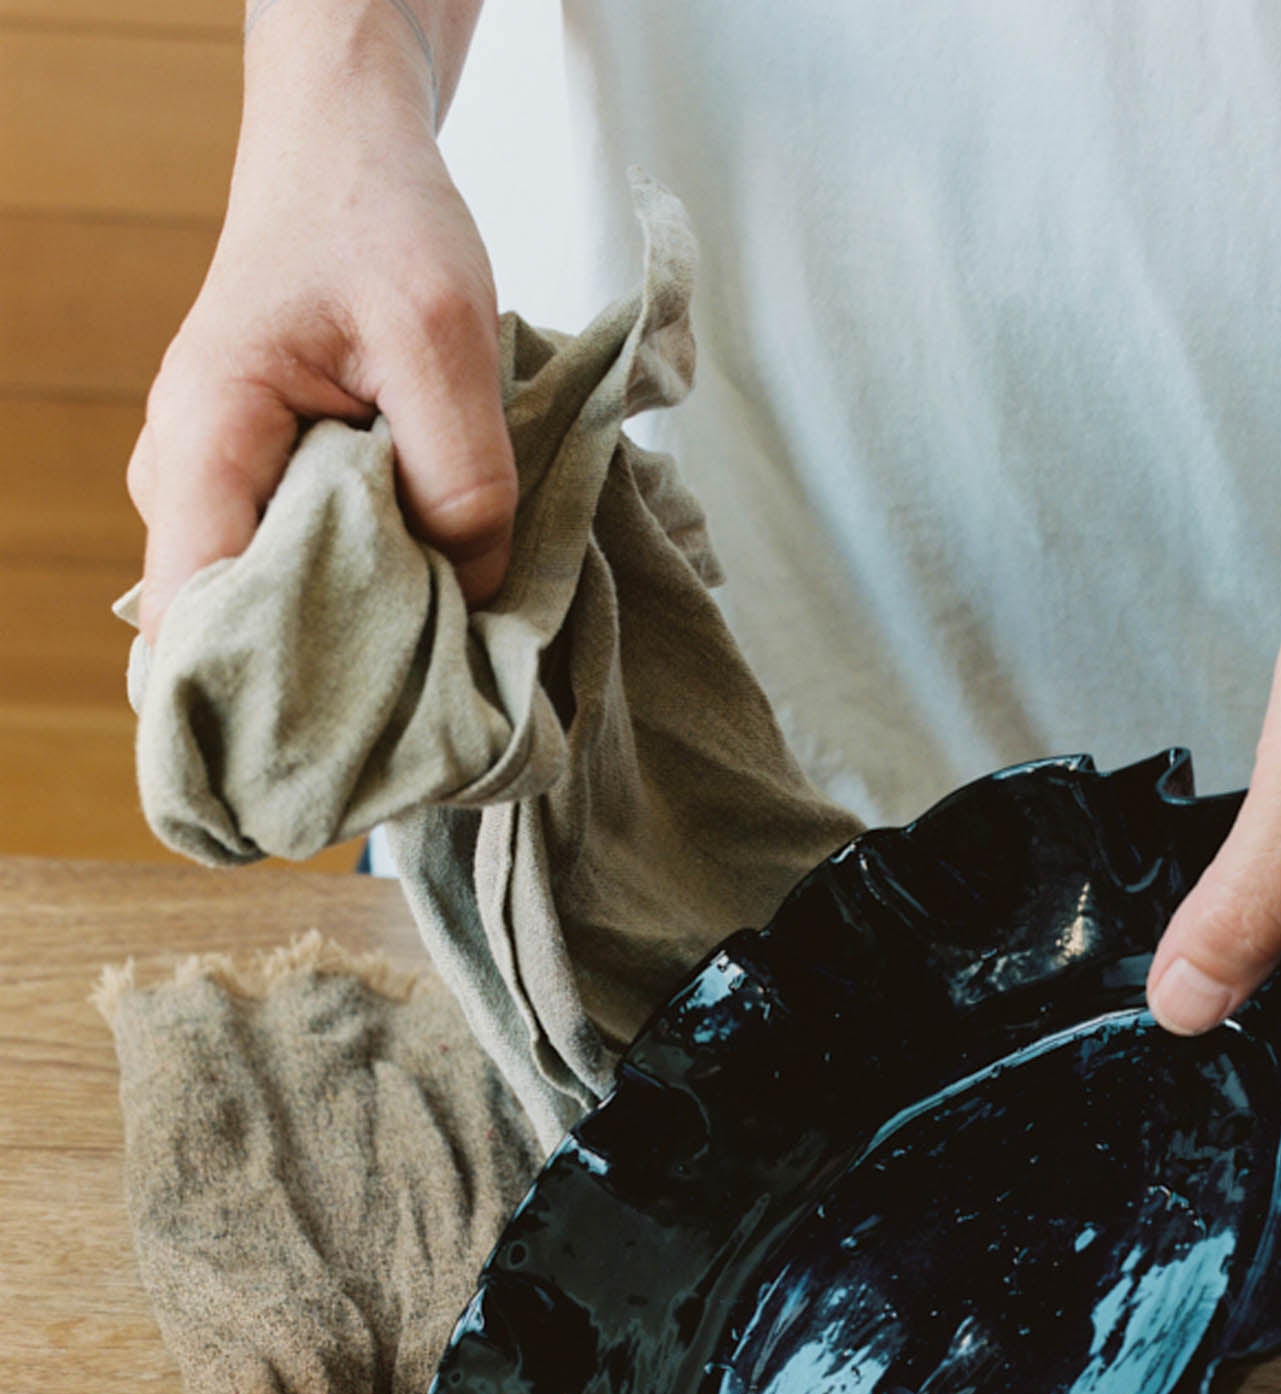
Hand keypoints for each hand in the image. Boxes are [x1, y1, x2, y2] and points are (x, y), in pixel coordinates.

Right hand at [125, 33, 514, 645]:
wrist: (347, 161)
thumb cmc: (379, 227)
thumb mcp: (445, 336)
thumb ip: (462, 474)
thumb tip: (474, 596)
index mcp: (204, 442)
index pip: (195, 614)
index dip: (271, 689)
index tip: (365, 727)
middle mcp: (188, 487)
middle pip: (245, 633)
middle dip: (342, 674)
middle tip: (446, 688)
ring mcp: (221, 498)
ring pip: (286, 612)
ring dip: (368, 635)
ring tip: (453, 635)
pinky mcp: (266, 500)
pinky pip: (312, 579)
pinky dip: (378, 597)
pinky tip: (440, 595)